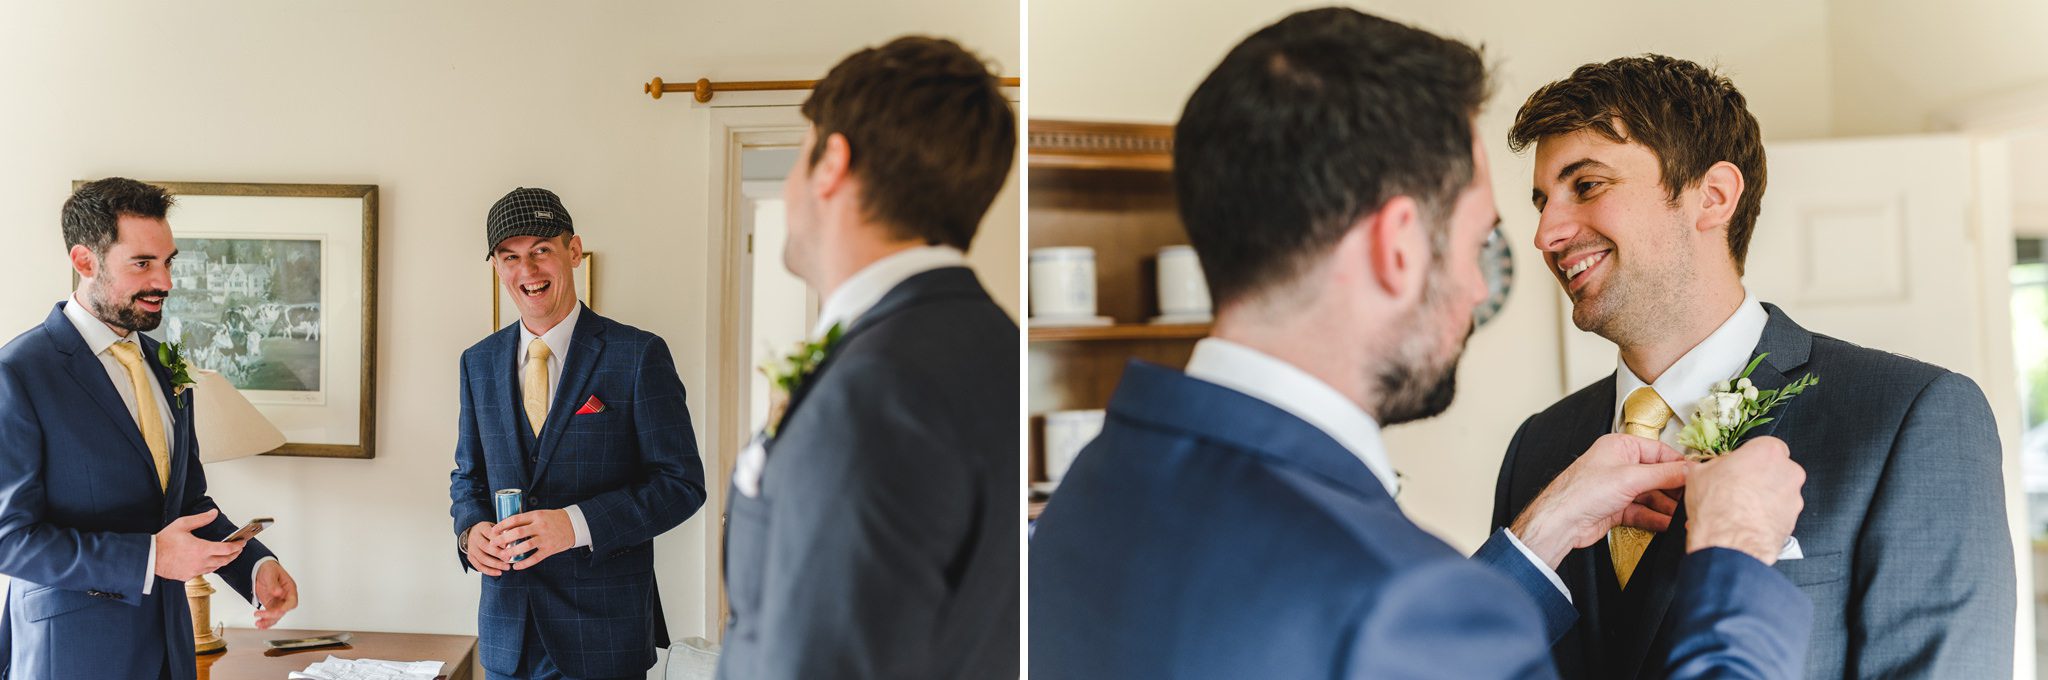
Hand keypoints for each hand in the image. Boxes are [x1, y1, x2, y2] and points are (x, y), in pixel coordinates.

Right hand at [154, 509, 244, 580]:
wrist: (150, 557)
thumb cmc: (164, 541)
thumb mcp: (183, 524)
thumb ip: (201, 519)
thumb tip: (213, 513)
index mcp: (201, 549)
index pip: (227, 549)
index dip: (237, 546)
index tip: (242, 542)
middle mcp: (201, 562)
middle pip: (225, 560)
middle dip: (234, 554)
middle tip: (238, 549)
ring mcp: (195, 571)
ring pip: (216, 567)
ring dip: (223, 561)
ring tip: (228, 555)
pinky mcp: (188, 576)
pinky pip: (204, 572)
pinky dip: (211, 566)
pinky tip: (211, 562)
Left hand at [252, 561, 298, 628]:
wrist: (261, 569)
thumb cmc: (270, 569)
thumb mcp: (271, 573)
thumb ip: (274, 584)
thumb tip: (278, 592)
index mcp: (289, 589)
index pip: (292, 601)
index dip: (286, 607)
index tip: (278, 610)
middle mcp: (285, 597)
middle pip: (283, 611)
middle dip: (273, 615)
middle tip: (262, 614)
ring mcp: (278, 602)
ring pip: (276, 616)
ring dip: (268, 621)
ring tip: (259, 623)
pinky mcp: (270, 605)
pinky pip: (270, 615)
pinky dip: (265, 620)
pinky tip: (260, 624)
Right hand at [463, 521, 512, 575]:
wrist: (473, 534)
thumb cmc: (489, 532)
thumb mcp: (496, 527)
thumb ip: (504, 531)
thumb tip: (515, 540)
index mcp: (482, 528)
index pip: (490, 533)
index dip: (499, 540)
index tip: (508, 545)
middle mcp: (475, 538)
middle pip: (485, 547)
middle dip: (498, 554)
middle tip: (509, 558)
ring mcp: (471, 548)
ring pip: (482, 558)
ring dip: (495, 564)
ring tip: (507, 567)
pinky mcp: (470, 557)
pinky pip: (479, 566)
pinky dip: (489, 571)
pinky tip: (499, 572)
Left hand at [492, 509, 576, 569]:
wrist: (574, 525)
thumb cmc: (554, 519)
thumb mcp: (540, 514)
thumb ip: (527, 520)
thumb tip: (507, 527)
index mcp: (536, 515)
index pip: (515, 519)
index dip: (502, 525)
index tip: (493, 530)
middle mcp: (540, 526)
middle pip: (518, 532)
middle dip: (503, 539)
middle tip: (493, 544)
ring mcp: (545, 538)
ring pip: (525, 545)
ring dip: (512, 552)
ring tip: (503, 556)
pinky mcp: (550, 549)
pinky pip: (535, 557)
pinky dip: (525, 563)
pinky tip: (516, 566)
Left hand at [1510, 434, 1689, 567]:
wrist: (1561, 522)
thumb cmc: (1584, 491)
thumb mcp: (1631, 478)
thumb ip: (1664, 474)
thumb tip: (1690, 470)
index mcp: (1621, 447)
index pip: (1659, 452)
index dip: (1680, 464)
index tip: (1699, 476)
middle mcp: (1619, 465)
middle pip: (1657, 475)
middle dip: (1675, 488)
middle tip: (1694, 498)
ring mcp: (1618, 488)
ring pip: (1651, 495)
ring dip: (1667, 506)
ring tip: (1684, 515)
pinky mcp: (1616, 508)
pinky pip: (1642, 511)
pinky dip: (1655, 518)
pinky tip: (1668, 524)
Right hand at [1685, 436, 1804, 564]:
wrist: (1728, 542)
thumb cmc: (1717, 506)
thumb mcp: (1698, 474)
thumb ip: (1710, 466)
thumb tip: (1707, 468)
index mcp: (1768, 451)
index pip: (1764, 446)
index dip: (1748, 457)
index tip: (1737, 465)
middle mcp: (1787, 471)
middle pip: (1773, 469)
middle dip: (1756, 477)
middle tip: (1735, 487)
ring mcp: (1794, 497)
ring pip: (1777, 492)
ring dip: (1761, 498)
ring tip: (1737, 508)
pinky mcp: (1793, 520)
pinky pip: (1778, 513)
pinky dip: (1765, 516)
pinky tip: (1744, 521)